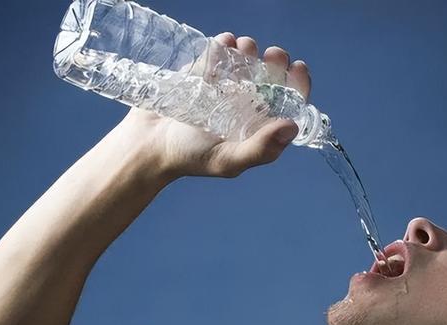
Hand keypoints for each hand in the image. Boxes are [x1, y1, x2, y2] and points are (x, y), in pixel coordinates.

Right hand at [117, 32, 311, 179]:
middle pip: (271, 76)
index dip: (297, 84)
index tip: (296, 68)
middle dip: (275, 61)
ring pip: (247, 59)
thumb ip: (261, 148)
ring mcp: (225, 87)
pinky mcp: (204, 72)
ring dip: (250, 49)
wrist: (148, 144)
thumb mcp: (229, 160)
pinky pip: (220, 52)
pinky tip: (224, 43)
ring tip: (244, 47)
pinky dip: (224, 44)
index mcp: (259, 126)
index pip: (288, 102)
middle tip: (271, 54)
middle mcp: (247, 106)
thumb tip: (292, 126)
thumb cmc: (190, 158)